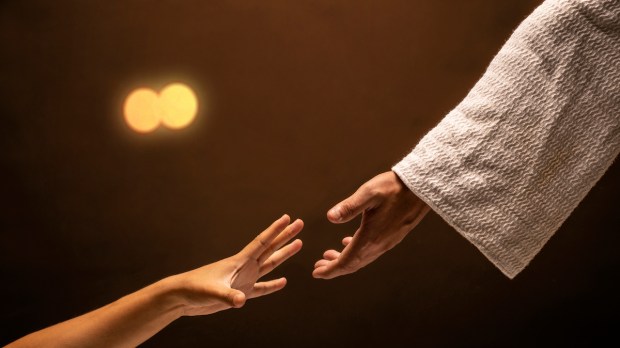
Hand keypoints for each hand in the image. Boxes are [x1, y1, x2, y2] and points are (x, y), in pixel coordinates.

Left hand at [175, 214, 302, 315]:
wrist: (182, 297)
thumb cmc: (194, 290)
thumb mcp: (213, 292)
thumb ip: (228, 296)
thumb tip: (241, 301)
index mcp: (239, 262)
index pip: (262, 242)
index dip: (275, 230)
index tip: (288, 218)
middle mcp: (245, 267)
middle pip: (270, 248)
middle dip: (285, 236)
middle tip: (300, 223)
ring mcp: (244, 279)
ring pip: (269, 264)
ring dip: (284, 255)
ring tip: (298, 244)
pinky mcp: (240, 292)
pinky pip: (262, 288)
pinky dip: (273, 285)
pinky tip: (283, 282)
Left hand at [313, 171, 429, 278]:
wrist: (421, 188)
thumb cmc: (394, 188)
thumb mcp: (369, 193)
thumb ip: (349, 206)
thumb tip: (330, 217)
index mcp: (371, 237)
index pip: (347, 261)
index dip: (331, 270)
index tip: (316, 273)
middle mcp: (379, 244)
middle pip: (354, 264)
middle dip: (335, 268)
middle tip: (318, 267)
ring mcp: (387, 242)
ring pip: (362, 258)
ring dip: (345, 260)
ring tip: (329, 255)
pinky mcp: (392, 236)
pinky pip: (371, 251)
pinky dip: (356, 252)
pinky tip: (348, 242)